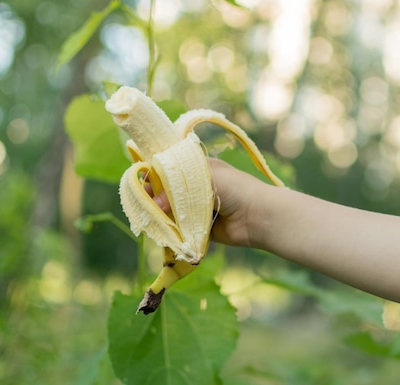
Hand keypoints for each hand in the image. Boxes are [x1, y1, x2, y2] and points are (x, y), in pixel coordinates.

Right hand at [149, 158, 268, 247]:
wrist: (258, 216)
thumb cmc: (236, 188)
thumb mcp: (206, 179)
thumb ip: (177, 190)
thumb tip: (155, 204)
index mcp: (199, 168)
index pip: (170, 169)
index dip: (155, 176)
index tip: (142, 184)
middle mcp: (198, 187)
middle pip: (169, 192)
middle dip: (156, 198)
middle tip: (143, 204)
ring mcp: (199, 208)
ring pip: (173, 212)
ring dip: (163, 216)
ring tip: (149, 219)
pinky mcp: (201, 228)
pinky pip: (182, 229)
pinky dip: (173, 231)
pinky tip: (162, 231)